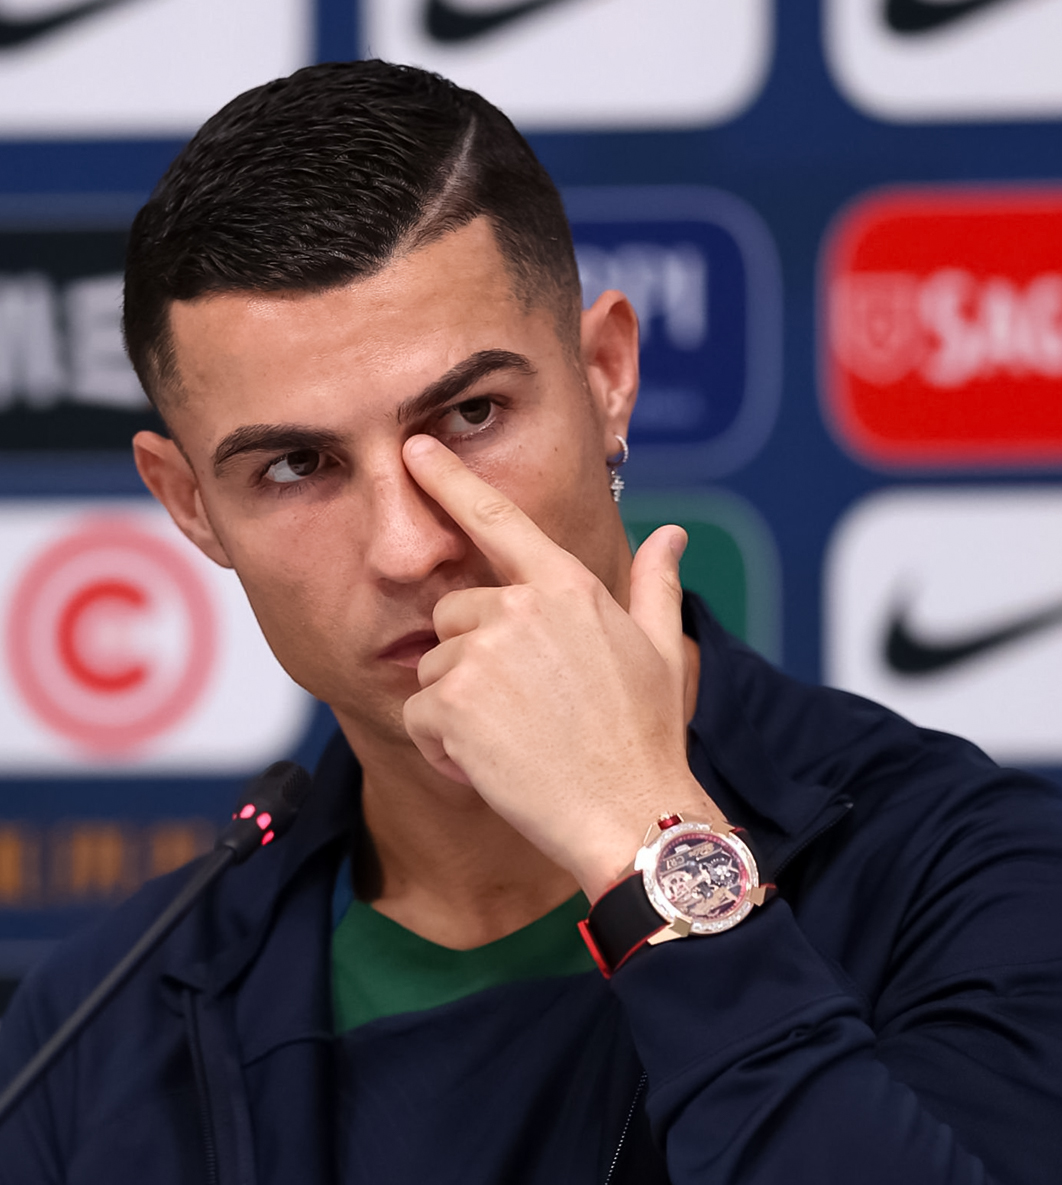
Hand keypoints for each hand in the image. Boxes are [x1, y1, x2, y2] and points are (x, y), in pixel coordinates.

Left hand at [401, 434, 712, 900]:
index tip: (415, 448)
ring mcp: (484, 654)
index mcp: (567, 587)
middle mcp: (520, 608)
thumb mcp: (661, 651)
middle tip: (522, 709)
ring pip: (435, 668)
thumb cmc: (647, 736)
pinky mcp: (452, 703)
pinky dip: (442, 748)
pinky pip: (419, 716)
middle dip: (473, 659)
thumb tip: (673, 534)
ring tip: (514, 742)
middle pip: (453, 614)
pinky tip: (489, 767)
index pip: (497, 519)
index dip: (450, 480)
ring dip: (459, 709)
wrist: (631, 815)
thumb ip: (655, 585)